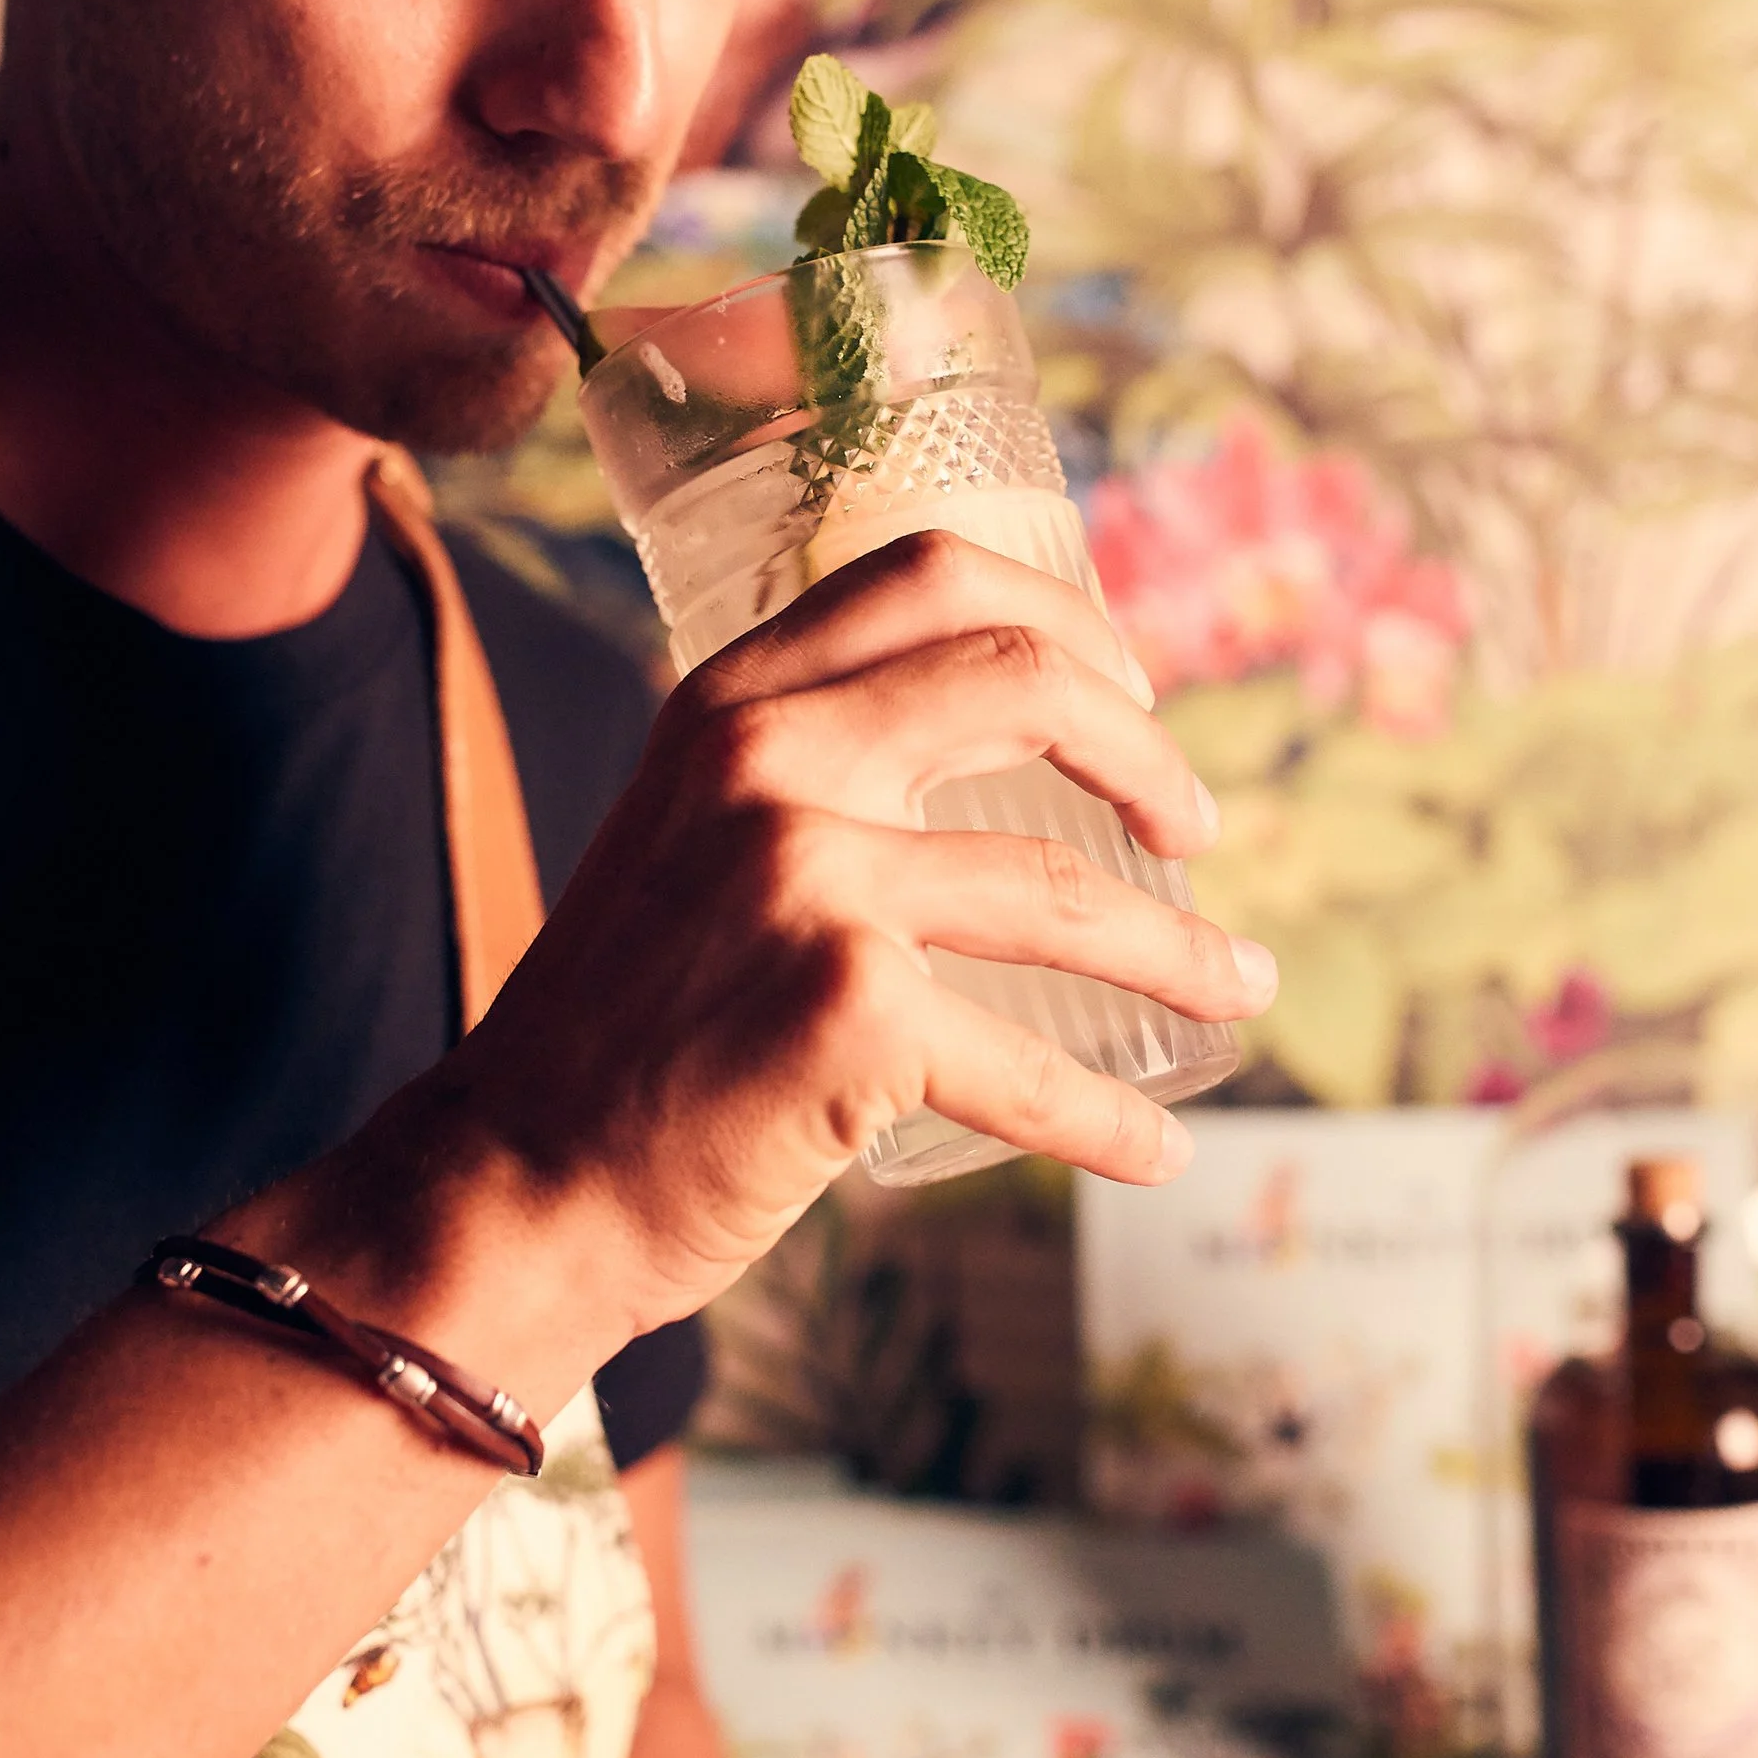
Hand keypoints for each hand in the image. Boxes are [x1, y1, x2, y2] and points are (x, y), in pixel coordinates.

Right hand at [431, 529, 1271, 1332]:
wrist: (518, 1183)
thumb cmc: (623, 1032)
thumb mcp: (687, 840)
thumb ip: (798, 776)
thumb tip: (982, 752)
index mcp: (730, 700)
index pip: (930, 574)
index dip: (1067, 616)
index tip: (1132, 694)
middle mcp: (765, 760)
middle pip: (1024, 679)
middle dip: (1151, 755)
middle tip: (1198, 826)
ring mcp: (807, 878)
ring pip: (1065, 888)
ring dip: (1183, 949)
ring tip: (1239, 985)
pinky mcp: (847, 1011)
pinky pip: (1031, 1065)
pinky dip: (1113, 1120)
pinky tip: (1156, 1146)